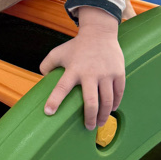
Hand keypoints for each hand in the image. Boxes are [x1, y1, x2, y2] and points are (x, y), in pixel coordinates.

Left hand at [39, 8, 124, 129]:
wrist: (100, 33)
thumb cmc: (77, 46)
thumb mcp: (58, 52)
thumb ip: (47, 65)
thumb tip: (42, 78)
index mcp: (74, 69)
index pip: (62, 87)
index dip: (55, 100)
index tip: (49, 112)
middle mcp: (90, 73)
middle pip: (91, 101)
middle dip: (89, 117)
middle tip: (88, 126)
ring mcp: (106, 74)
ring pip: (107, 101)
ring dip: (103, 115)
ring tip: (100, 123)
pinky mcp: (118, 73)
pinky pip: (118, 93)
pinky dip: (115, 104)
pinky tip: (111, 110)